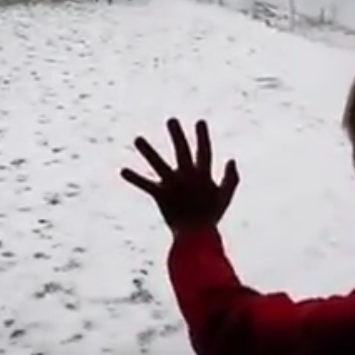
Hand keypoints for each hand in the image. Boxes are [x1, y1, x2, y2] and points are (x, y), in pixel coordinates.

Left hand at [121, 119, 239, 232]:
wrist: (196, 234)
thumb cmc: (211, 215)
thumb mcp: (225, 196)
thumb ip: (231, 178)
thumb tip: (232, 160)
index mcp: (203, 175)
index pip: (203, 151)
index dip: (202, 136)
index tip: (199, 122)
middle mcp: (187, 176)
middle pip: (181, 151)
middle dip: (176, 135)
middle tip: (171, 120)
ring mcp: (172, 185)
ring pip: (158, 164)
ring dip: (148, 151)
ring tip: (137, 139)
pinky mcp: (160, 195)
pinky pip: (145, 185)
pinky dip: (134, 178)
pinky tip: (123, 170)